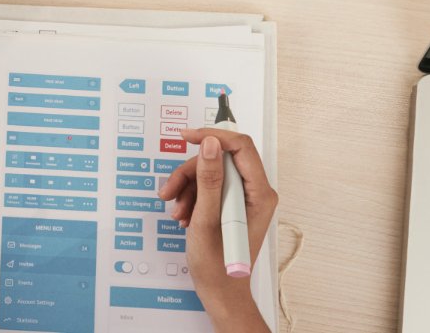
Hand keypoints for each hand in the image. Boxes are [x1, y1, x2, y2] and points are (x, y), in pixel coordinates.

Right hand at [159, 129, 277, 325]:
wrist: (219, 292)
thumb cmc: (217, 264)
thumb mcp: (206, 219)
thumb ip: (209, 179)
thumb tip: (211, 144)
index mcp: (260, 193)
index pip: (241, 146)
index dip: (213, 137)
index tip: (187, 137)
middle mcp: (255, 192)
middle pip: (219, 159)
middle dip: (191, 172)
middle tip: (170, 191)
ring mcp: (243, 198)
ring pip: (210, 172)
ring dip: (187, 188)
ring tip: (176, 212)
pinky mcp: (231, 204)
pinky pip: (208, 186)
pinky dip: (191, 197)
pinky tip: (183, 215)